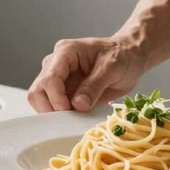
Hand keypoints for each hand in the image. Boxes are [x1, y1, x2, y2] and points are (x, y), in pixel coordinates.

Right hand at [27, 36, 145, 112]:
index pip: (49, 78)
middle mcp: (57, 64)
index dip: (56, 98)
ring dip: (56, 114)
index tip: (69, 110)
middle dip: (51, 108)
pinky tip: (77, 117)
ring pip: (42, 101)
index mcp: (66, 52)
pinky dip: (62, 116)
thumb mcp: (113, 67)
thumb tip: (78, 104)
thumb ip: (94, 85)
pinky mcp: (65, 92)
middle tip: (70, 118)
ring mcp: (59, 79)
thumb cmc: (123, 55)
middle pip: (38, 91)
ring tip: (76, 117)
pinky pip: (55, 107)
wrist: (131, 57)